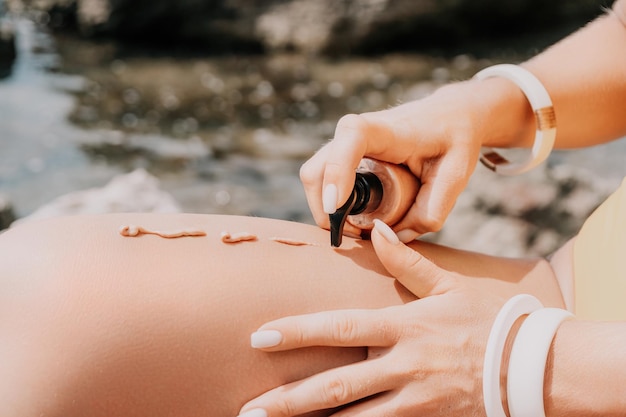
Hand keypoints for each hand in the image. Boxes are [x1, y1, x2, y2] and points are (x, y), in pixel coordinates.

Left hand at [238, 220, 504, 416]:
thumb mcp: (450, 285)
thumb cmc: (490, 319)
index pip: (339, 328)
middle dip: (289, 400)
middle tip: (250, 408)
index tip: (260, 336)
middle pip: (336, 386)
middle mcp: (403, 365)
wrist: (534, 365)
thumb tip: (377, 231)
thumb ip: (408, 262)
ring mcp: (415, 399)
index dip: (297, 332)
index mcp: (404, 326)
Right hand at [300, 81, 484, 238]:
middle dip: (325, 209)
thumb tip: (395, 237)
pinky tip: (355, 218)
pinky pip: (321, 180)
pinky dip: (329, 204)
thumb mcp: (456, 175)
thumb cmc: (454, 139)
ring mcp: (344, 142)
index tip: (337, 208)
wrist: (450, 115)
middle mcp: (354, 131)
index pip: (350, 141)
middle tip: (356, 234)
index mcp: (385, 130)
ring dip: (326, 210)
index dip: (337, 173)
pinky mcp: (342, 154)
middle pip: (317, 169)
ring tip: (358, 229)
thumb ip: (432, 209)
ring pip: (314, 177)